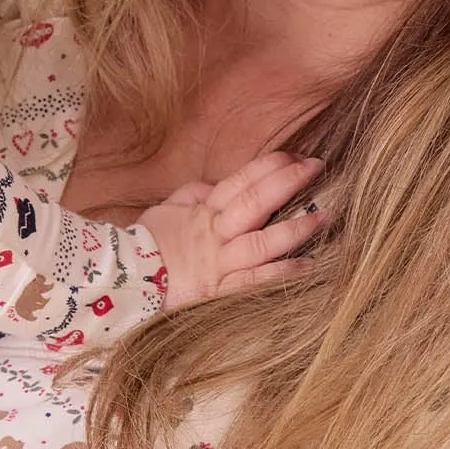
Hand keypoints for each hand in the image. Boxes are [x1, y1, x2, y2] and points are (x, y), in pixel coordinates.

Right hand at [139, 151, 327, 309]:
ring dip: (294, 229)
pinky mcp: (220, 292)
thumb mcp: (166, 209)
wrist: (124, 280)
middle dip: (286, 184)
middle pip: (253, 204)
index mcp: (202, 213)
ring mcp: (218, 264)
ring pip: (260, 243)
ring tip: (325, 215)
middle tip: (317, 167)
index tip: (294, 156)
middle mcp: (214, 235)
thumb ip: (194, 195)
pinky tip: (308, 265)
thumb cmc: (147, 243)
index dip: (267, 167)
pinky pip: (254, 281)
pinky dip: (281, 273)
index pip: (239, 183)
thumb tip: (216, 186)